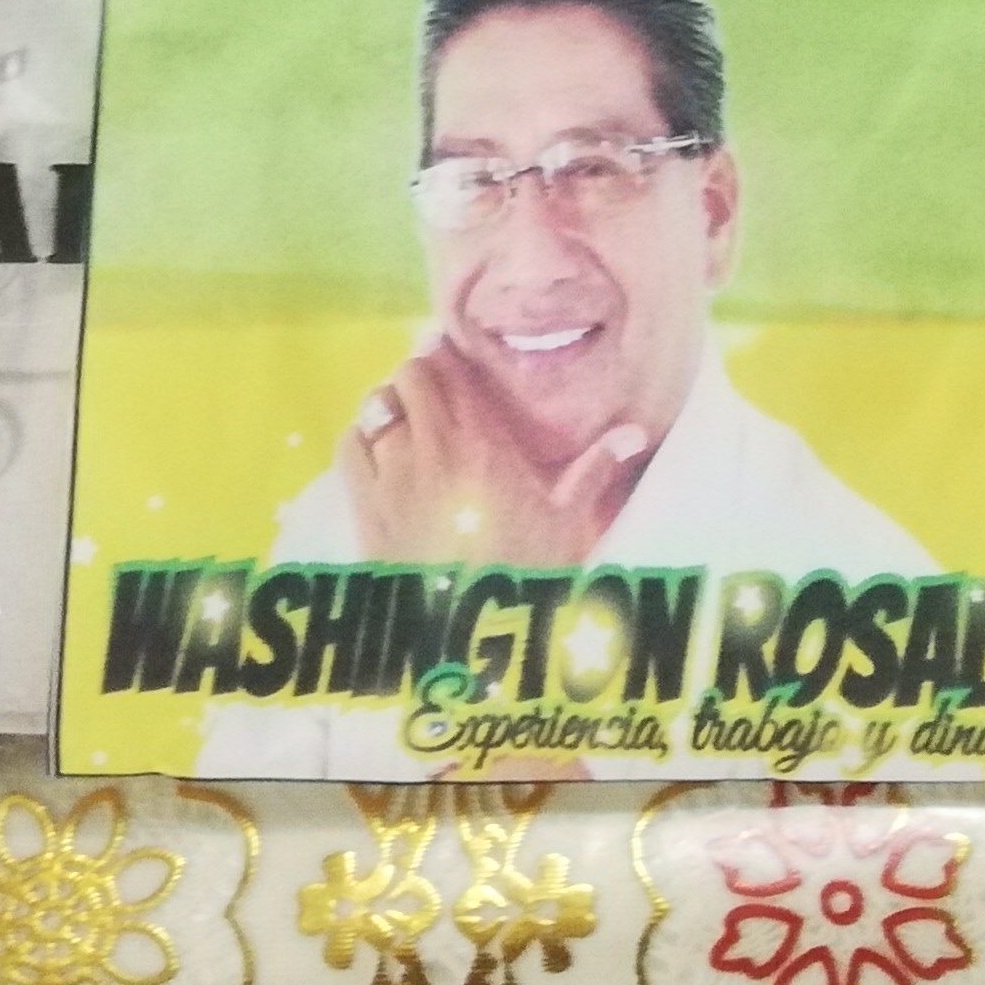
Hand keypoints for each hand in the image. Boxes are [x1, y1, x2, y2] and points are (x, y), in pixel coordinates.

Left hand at [336, 347, 650, 567]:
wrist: (465, 632)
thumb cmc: (524, 572)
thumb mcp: (567, 522)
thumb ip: (594, 470)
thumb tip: (634, 432)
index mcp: (480, 441)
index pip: (448, 368)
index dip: (448, 352)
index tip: (455, 351)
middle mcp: (429, 447)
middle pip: (408, 376)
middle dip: (421, 374)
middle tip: (437, 386)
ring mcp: (390, 474)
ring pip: (376, 406)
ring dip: (391, 404)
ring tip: (407, 415)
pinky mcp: (364, 504)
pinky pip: (349, 446)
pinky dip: (362, 438)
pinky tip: (379, 450)